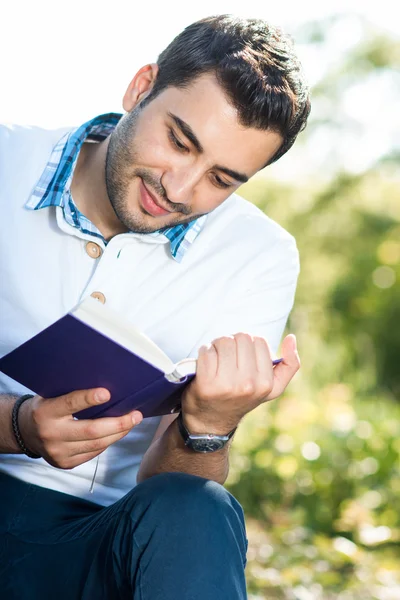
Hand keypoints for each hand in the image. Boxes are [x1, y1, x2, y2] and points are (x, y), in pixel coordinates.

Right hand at [18, 388, 142, 468]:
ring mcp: (57, 453)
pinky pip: (93, 453)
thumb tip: (107, 384)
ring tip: (132, 422)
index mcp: (45, 412)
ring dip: (118, 433)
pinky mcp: (65, 464)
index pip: (69, 404)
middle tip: (135, 415)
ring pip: (96, 445)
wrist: (26, 432)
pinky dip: (108, 442)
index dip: (88, 399)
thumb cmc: (47, 406)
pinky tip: (118, 433)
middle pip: (90, 431)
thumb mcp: (52, 394)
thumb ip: (72, 391)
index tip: (107, 393)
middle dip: (117, 423)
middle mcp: (50, 435)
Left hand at [182, 333, 299, 433]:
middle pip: (241, 337)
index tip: (242, 355)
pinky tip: (206, 363)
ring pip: (224, 341)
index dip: (249, 344)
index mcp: (266, 383)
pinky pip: (206, 350)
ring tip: (217, 357)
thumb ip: (288, 365)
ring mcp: (227, 384)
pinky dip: (204, 351)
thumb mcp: (272, 387)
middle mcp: (248, 384)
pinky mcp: (206, 383)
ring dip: (217, 344)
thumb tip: (291, 338)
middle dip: (233, 341)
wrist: (212, 420)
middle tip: (228, 355)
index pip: (259, 340)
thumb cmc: (242, 398)